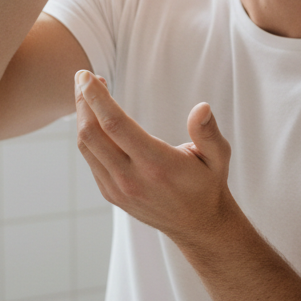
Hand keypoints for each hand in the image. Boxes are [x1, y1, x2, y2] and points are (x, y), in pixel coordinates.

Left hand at [74, 70, 232, 242]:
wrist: (197, 225)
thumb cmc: (208, 183)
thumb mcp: (218, 157)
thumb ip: (208, 132)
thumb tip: (202, 107)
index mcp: (157, 164)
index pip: (115, 124)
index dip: (97, 97)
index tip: (87, 75)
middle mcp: (132, 178)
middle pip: (92, 133)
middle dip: (83, 101)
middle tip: (83, 77)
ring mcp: (117, 188)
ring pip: (86, 147)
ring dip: (82, 116)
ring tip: (87, 93)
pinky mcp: (111, 193)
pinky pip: (91, 159)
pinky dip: (87, 134)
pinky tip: (94, 118)